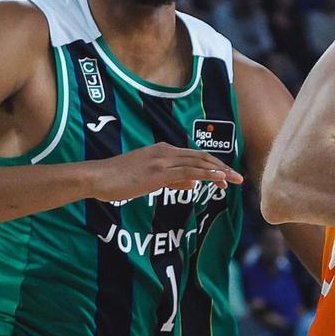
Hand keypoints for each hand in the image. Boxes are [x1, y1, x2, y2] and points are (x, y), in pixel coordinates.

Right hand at [86, 142, 243, 201]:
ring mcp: (162, 161)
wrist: (97, 177)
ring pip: (198, 164)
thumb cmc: (118, 180)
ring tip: (234, 180)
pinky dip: (206, 175)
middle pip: (201, 158)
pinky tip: (218, 180)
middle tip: (238, 177)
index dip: (213, 165)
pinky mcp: (158, 173)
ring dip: (219, 172)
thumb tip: (192, 185)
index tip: (226, 175)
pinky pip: (188, 173)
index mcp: (163, 150)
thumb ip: (171, 180)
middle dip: (222, 167)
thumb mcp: (148, 178)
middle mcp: (166, 152)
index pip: (195, 156)